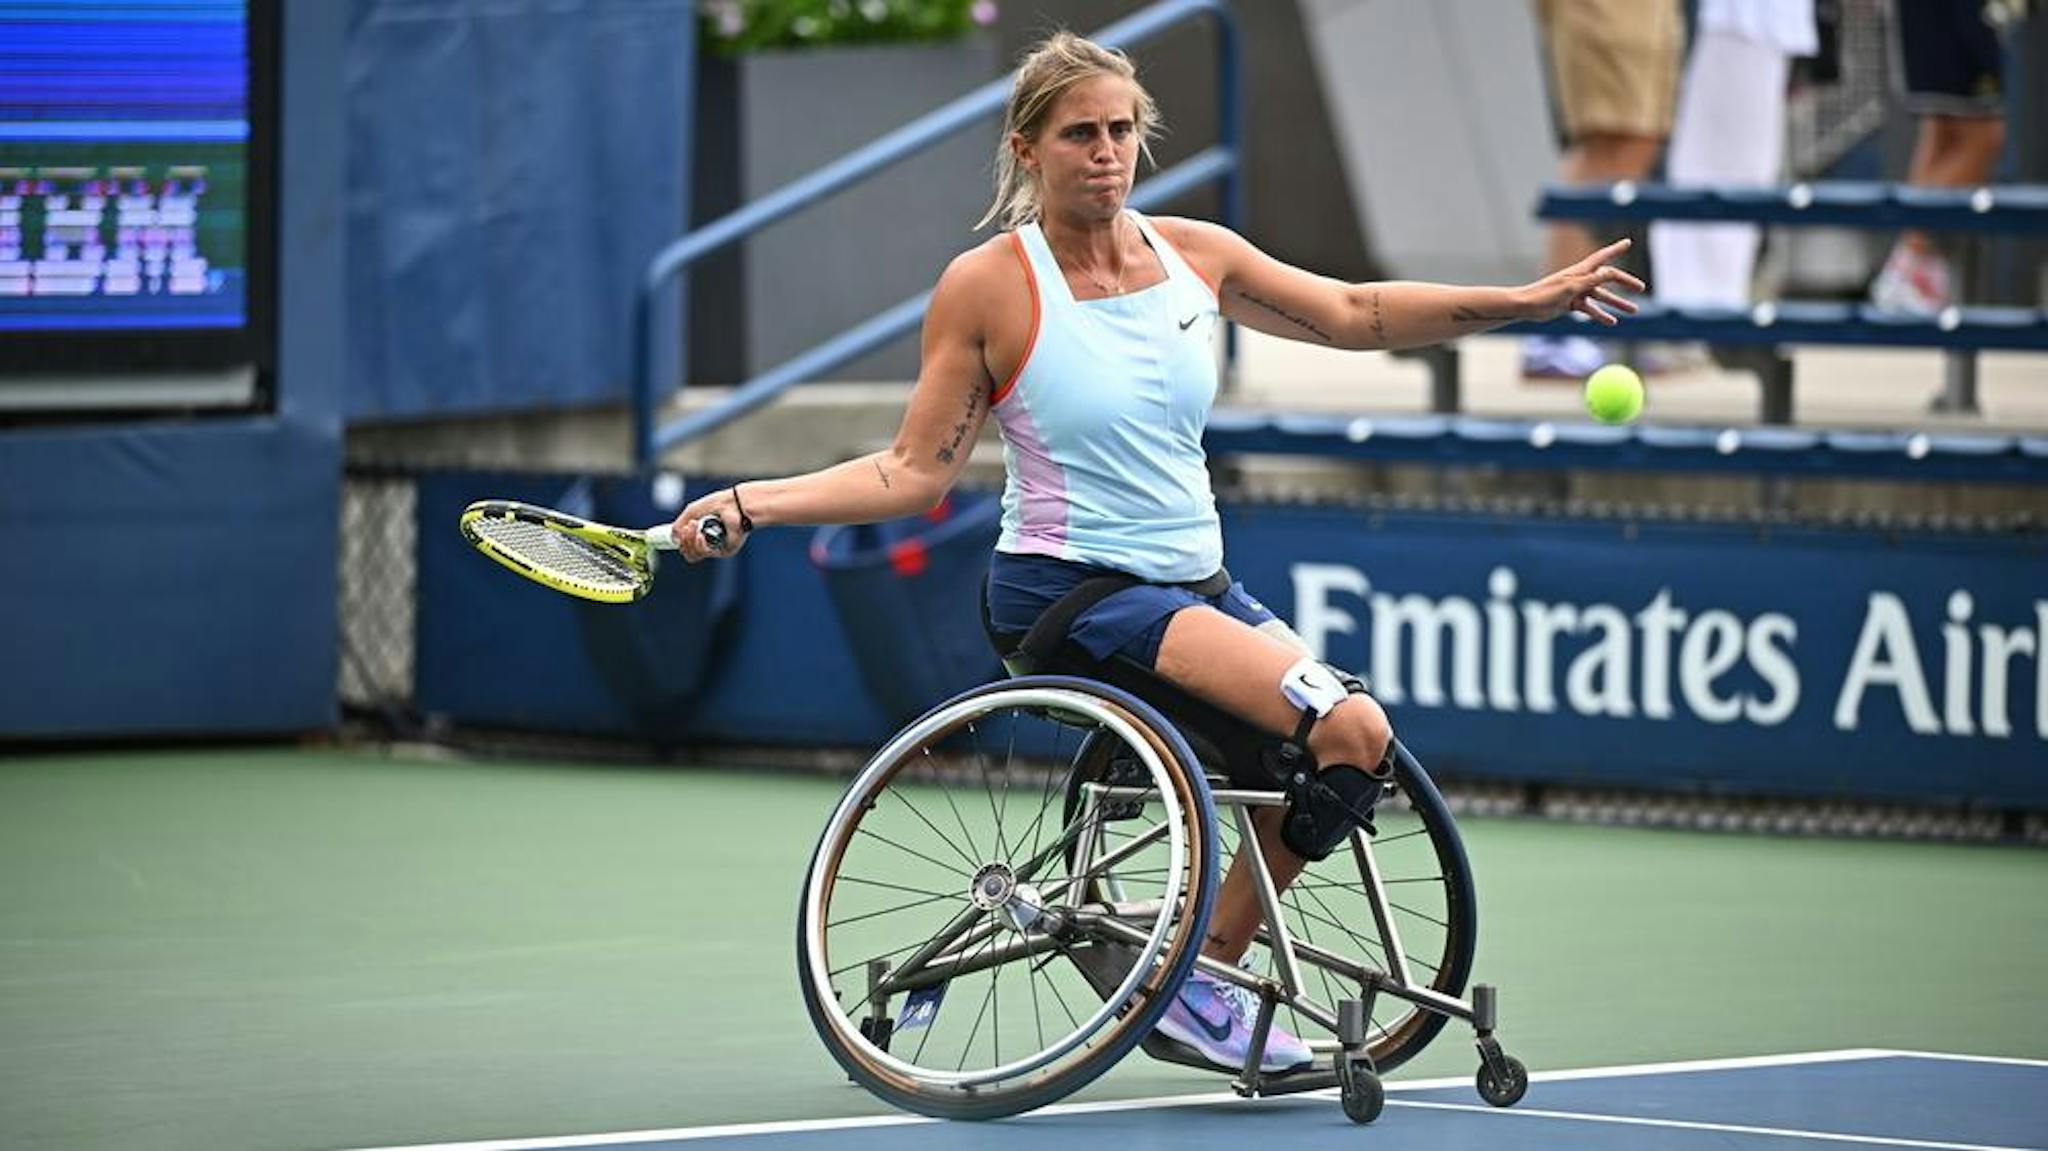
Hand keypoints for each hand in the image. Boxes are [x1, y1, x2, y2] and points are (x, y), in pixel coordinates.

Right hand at [672, 487, 751, 561]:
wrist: (735, 504)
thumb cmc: (717, 504)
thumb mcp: (692, 511)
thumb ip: (679, 524)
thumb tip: (674, 539)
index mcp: (700, 534)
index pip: (686, 545)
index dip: (679, 542)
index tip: (675, 533)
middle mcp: (708, 543)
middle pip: (687, 552)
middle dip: (683, 540)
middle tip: (688, 527)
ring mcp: (716, 548)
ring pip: (693, 554)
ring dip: (689, 540)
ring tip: (695, 525)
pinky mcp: (724, 551)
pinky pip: (704, 553)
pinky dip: (699, 544)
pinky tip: (700, 535)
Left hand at [1516, 238, 1645, 325]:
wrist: (1526, 307)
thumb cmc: (1545, 295)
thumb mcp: (1571, 288)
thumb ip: (1590, 281)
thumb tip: (1609, 272)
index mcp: (1580, 271)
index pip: (1602, 257)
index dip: (1615, 250)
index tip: (1628, 242)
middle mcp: (1580, 279)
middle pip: (1608, 278)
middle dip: (1625, 282)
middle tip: (1641, 288)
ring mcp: (1576, 291)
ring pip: (1601, 296)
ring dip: (1617, 303)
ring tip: (1634, 311)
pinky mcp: (1571, 304)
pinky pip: (1590, 309)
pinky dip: (1601, 315)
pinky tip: (1612, 322)